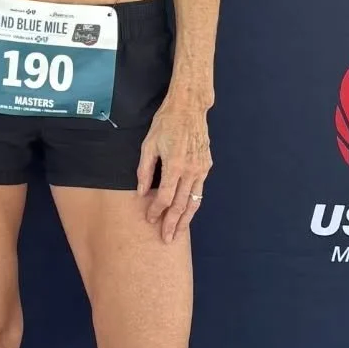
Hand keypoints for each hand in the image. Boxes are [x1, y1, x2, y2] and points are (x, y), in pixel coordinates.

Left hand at [136, 91, 211, 242]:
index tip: (149, 220)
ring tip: (179, 233)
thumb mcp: (148, 144)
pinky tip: (187, 212)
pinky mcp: (206, 165)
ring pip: (194, 200)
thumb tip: (141, 192)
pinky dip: (193, 203)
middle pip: (182, 204)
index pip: (165, 197)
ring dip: (186, 219)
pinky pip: (199, 189)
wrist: (189, 108)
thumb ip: (144, 170)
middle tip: (167, 239)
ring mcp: (202, 168)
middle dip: (173, 223)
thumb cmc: (165, 123)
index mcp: (175, 165)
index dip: (156, 211)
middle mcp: (191, 170)